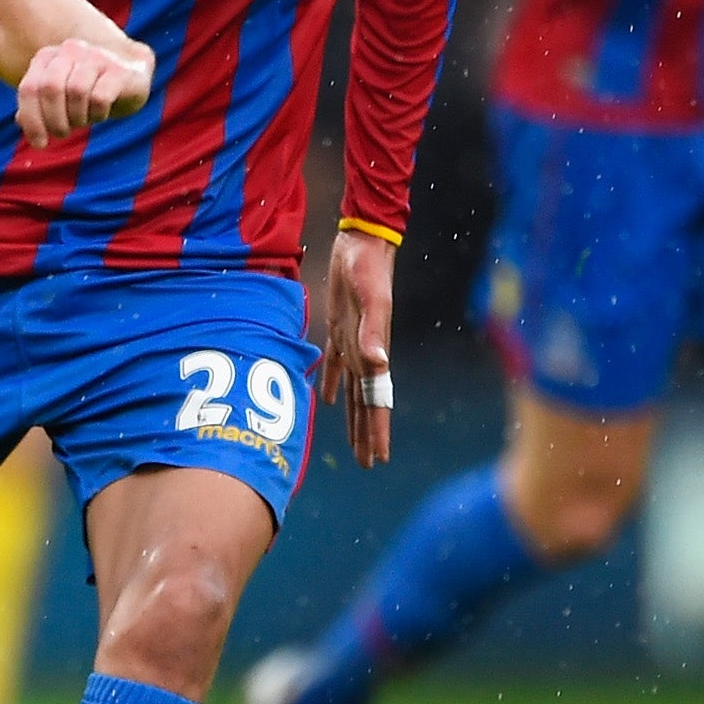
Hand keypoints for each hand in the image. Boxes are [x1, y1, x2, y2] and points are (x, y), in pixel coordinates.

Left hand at [15, 36, 152, 145]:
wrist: (132, 74)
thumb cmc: (88, 90)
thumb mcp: (59, 99)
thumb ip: (36, 107)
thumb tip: (20, 122)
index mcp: (48, 56)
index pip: (29, 88)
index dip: (31, 120)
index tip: (40, 144)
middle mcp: (70, 50)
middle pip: (50, 88)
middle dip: (54, 119)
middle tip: (62, 133)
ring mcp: (96, 57)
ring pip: (76, 91)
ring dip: (77, 117)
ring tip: (83, 121)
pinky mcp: (118, 70)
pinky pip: (100, 96)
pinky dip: (97, 113)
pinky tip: (100, 114)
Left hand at [318, 226, 396, 468]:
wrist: (362, 241)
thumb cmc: (369, 267)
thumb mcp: (372, 299)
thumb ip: (373, 331)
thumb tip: (378, 364)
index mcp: (374, 352)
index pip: (377, 400)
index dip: (377, 429)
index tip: (378, 457)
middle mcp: (366, 352)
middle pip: (366, 403)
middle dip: (367, 434)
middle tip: (368, 463)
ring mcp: (353, 341)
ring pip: (352, 389)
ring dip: (352, 416)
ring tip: (354, 442)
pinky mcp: (339, 327)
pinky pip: (334, 364)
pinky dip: (329, 384)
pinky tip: (324, 401)